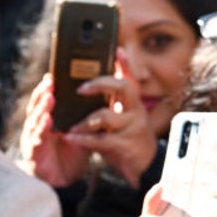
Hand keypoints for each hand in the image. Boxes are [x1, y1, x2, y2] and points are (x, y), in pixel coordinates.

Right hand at [17, 73, 92, 186]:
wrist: (66, 180)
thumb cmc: (73, 152)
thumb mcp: (82, 130)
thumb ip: (87, 114)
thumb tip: (104, 94)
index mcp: (49, 118)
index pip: (46, 99)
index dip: (48, 87)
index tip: (54, 76)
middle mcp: (39, 126)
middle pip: (37, 106)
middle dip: (43, 93)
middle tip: (50, 82)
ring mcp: (34, 139)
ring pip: (35, 120)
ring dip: (42, 109)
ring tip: (50, 98)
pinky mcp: (34, 154)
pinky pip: (36, 140)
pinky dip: (41, 130)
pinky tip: (47, 122)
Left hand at [62, 51, 157, 184]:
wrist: (144, 166)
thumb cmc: (128, 137)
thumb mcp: (122, 115)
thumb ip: (113, 97)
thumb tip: (102, 78)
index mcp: (133, 102)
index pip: (130, 77)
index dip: (125, 63)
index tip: (117, 50)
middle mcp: (136, 111)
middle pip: (123, 87)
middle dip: (101, 84)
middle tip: (81, 88)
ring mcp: (133, 127)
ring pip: (106, 116)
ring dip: (85, 121)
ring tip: (71, 125)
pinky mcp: (126, 145)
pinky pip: (101, 140)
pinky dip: (83, 139)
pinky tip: (72, 138)